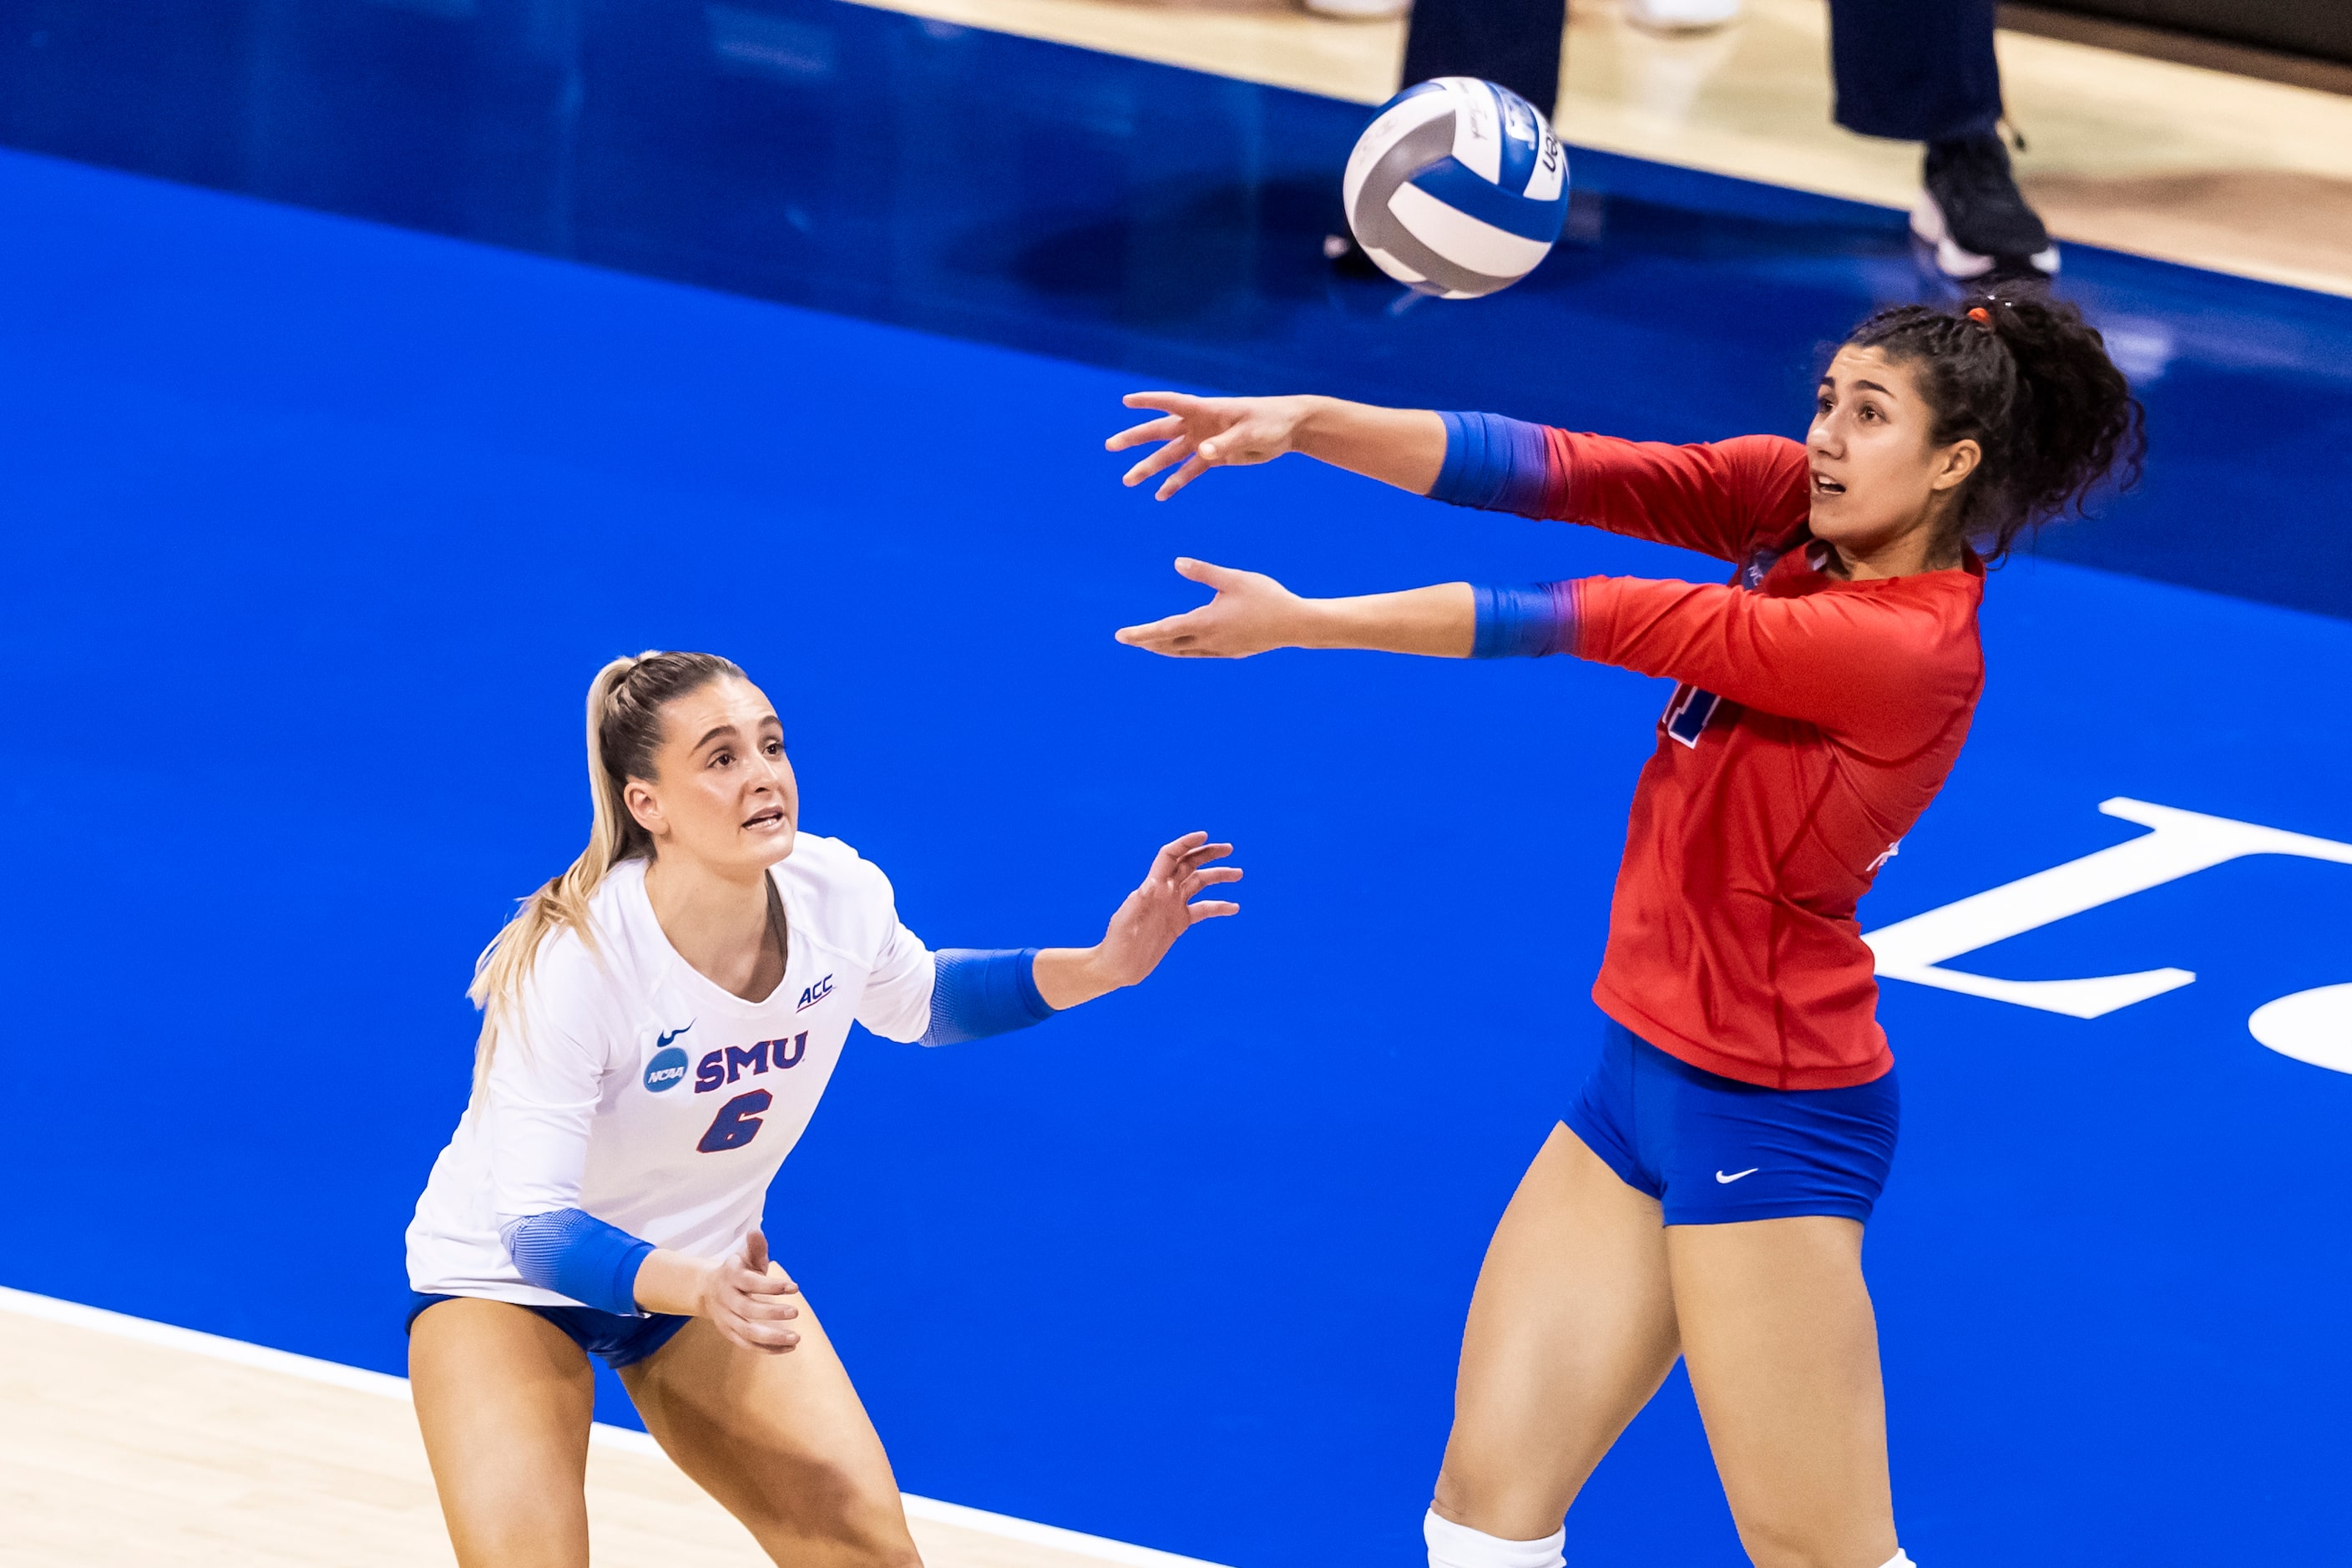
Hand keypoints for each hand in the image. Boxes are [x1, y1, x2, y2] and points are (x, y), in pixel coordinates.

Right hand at [697, 1230, 800, 1354]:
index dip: (771, 1286)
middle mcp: (726, 1299)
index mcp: (731, 1277)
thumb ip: (755, 1248)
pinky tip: (789, 1348)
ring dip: (772, 1337)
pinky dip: (768, 1348)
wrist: (708, 1290)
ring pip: (747, 1332)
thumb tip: (756, 1231)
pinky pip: (748, 1345)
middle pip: (747, 1309)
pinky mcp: (729, 1333)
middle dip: (772, 1312)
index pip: (750, 1282)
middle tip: (796, 1312)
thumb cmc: (736, 1271)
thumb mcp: (744, 1257)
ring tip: (796, 1338)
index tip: (795, 1287)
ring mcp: (726, 1319)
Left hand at [1033, 832, 1241, 1007]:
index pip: (1170, 856)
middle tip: (1229, 849)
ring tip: (1238, 873)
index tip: (1204, 836)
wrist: (1118, 966)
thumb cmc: (1117, 943)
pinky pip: (1203, 910)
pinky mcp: (1179, 923)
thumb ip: (1137, 904)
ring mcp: (1173, 906)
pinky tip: (1234, 907)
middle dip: (1208, 854)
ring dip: (1218, 876)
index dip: (1186, 844)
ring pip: (1199, 883)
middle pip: (1189, 864)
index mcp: (1152, 887)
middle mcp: (1164, 892)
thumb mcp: (1125, 922)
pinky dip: (1219, 906)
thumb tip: (1151, 886)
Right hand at [1106, 392, 1320, 499]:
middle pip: (1160, 431)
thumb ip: (1225, 443)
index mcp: (1205, 410)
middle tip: (1110, 446)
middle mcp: (1199, 424)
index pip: (1171, 403)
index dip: (1149, 401)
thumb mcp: (1249, 432)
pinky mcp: (1214, 458)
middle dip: (1135, 439)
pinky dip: (1175, 483)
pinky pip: (1189, 472)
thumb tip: (1201, 453)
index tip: (1126, 401)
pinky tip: (1160, 495)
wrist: (1289, 430)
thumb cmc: (1270, 421)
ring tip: (1128, 481)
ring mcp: (1204, 441)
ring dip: (1150, 468)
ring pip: (1170, 456)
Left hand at [1115, 558, 1314, 659]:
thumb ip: (1203, 572)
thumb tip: (1176, 563)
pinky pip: (1199, 653)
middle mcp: (1208, 641)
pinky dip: (1184, 649)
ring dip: (1165, 648)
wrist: (1296, 625)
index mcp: (1205, 623)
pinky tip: (1186, 643)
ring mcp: (1220, 650)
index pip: (1163, 630)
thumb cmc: (1266, 598)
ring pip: (1184, 652)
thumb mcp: (1233, 579)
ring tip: (1150, 644)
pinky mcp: (1231, 652)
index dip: (1140, 633)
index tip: (1120, 636)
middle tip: (1129, 639)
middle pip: (1169, 645)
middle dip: (1148, 642)